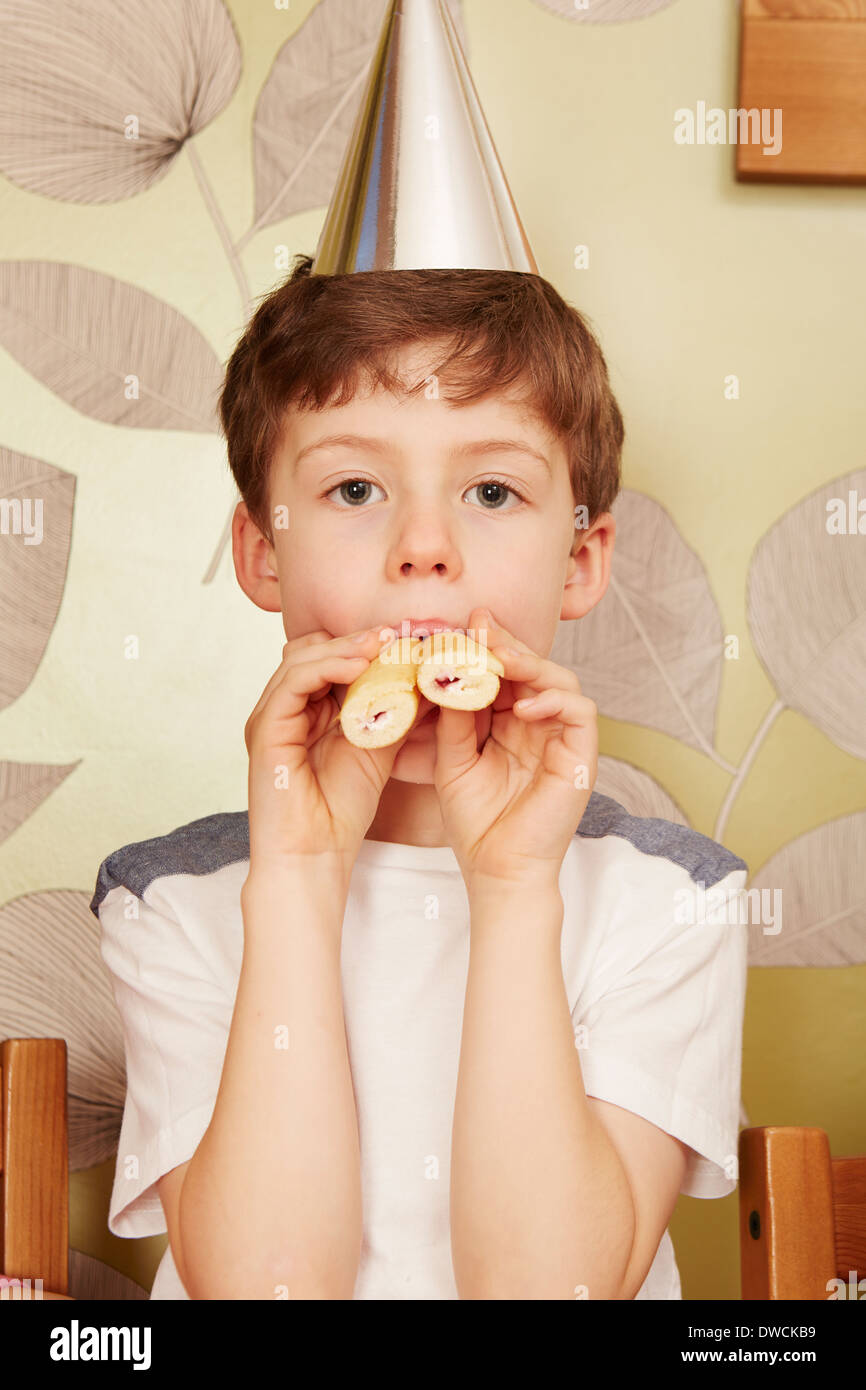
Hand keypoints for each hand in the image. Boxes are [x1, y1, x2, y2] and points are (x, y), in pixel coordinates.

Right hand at [244, 625, 414, 886]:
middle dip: (359, 638)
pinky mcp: (264, 728)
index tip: (410, 638)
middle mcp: (284, 706)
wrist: (314, 856)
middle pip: (315, 649)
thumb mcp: (379, 746)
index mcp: (307, 708)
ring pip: (303, 657)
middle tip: (400, 632)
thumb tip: (432, 674)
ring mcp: (271, 715)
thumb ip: (396, 709)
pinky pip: (293, 681)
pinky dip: (327, 666)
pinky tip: (361, 665)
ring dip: (346, 646)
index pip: (332, 657)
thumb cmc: (341, 809)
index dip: (368, 643)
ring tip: (384, 644)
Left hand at [431, 607, 597, 890]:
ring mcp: (562, 737)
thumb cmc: (475, 822)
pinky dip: (553, 699)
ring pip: (559, 679)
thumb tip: (445, 670)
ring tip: (498, 659)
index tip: (460, 627)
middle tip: (479, 626)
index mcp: (509, 722)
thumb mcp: (451, 760)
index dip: (486, 648)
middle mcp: (539, 723)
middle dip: (506, 644)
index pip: (504, 673)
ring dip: (530, 663)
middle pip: (532, 668)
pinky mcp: (582, 754)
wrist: (497, 869)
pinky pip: (579, 710)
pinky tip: (522, 707)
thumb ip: (453, 718)